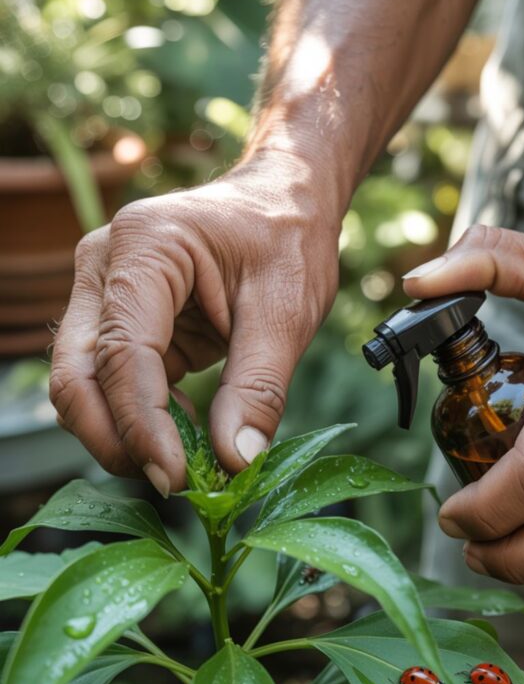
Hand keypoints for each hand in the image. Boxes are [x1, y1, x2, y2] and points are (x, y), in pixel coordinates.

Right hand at [50, 154, 339, 493]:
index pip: (121, 353)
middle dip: (114, 439)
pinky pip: (111, 385)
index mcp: (144, 246)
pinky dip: (141, 421)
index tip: (177, 477)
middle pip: (76, 375)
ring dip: (123, 436)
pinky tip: (187, 435)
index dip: (142, 424)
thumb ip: (259, 388)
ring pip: (82, 386)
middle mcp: (104, 267)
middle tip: (173, 481)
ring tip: (185, 463)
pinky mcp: (119, 323)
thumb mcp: (288, 311)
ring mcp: (103, 295)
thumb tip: (235, 461)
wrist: (282, 202)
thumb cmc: (287, 239)